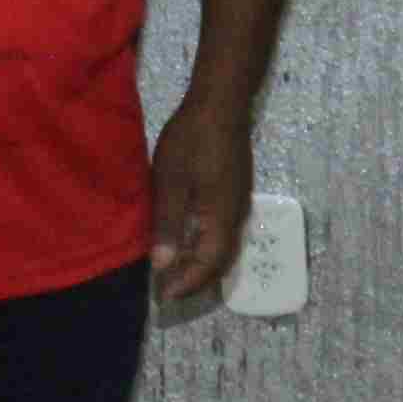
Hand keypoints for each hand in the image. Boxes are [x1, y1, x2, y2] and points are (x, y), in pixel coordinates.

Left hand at [149, 92, 253, 300]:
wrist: (221, 104)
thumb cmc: (192, 141)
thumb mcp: (171, 183)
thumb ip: (169, 225)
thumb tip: (163, 265)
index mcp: (221, 218)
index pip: (208, 265)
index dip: (187, 284)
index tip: (164, 297)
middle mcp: (236, 217)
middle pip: (221, 262)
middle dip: (195, 281)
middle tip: (167, 291)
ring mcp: (238, 204)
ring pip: (223, 248)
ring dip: (201, 266)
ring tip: (174, 272)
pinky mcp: (234, 193)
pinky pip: (223, 233)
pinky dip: (205, 248)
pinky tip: (186, 243)